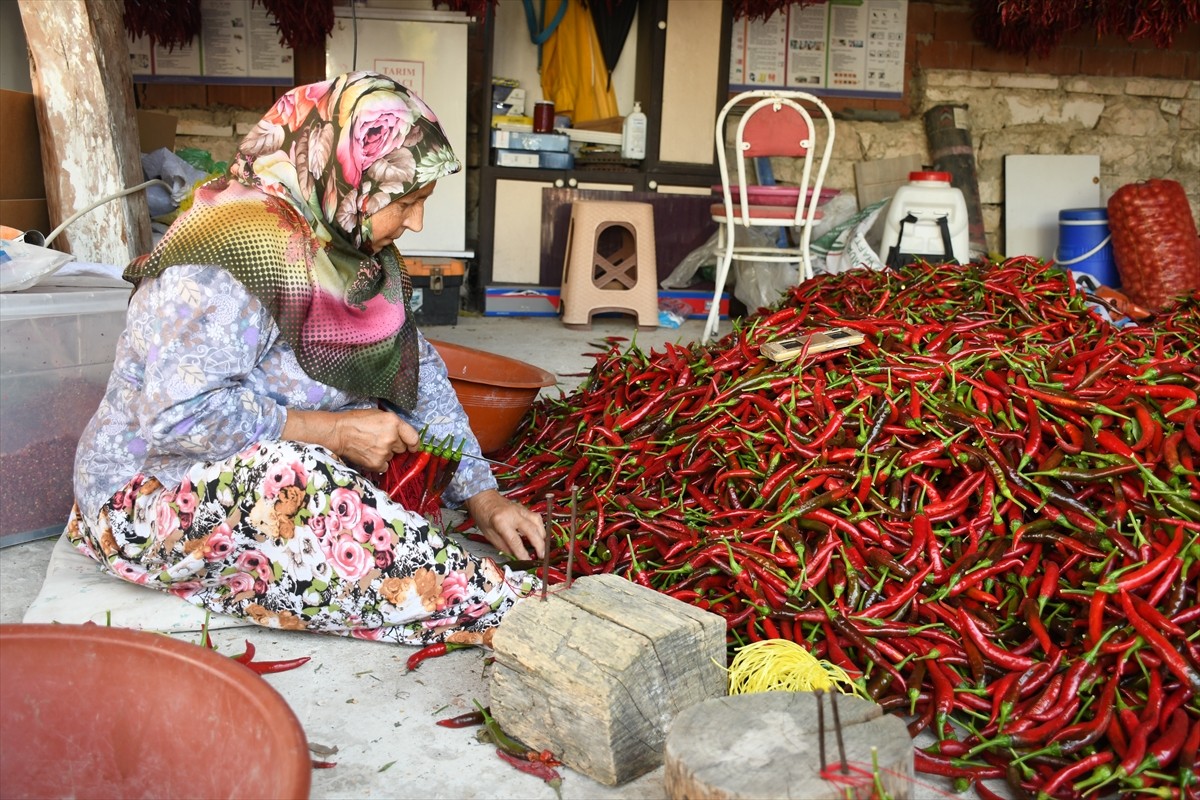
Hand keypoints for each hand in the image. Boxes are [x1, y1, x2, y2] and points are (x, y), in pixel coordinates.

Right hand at [283, 407, 419, 472]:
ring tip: (371, 446)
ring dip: (385, 454)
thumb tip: (403, 434)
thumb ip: (393, 424)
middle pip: (402, 448)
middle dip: (395, 446)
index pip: (414, 438)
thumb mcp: (378, 415)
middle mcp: (392, 437)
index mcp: (394, 423)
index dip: (413, 443)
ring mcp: (385, 452)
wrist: (338, 433)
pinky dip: (378, 463)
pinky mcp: (377, 463)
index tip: (412, 446)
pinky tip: (368, 454)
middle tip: (381, 441)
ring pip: (392, 457)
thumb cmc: (356, 421)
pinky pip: (384, 466)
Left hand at [464, 489, 545, 560]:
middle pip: (531, 530)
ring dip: (542, 536)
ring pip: (537, 522)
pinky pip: (536, 517)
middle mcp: (513, 514)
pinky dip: (540, 527)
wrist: (483, 497)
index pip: (515, 541)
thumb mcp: (488, 534)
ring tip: (542, 546)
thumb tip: (514, 556)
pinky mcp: (524, 508)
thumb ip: (502, 546)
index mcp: (501, 521)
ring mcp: (520, 510)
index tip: (527, 561)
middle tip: (541, 556)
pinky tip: (540, 535)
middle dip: (539, 545)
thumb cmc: (483, 514)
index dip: (522, 553)